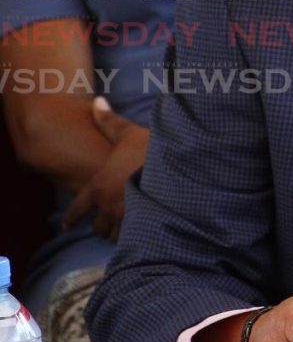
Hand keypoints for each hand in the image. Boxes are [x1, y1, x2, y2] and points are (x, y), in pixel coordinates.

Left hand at [61, 97, 148, 239]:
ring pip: (113, 235)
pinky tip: (142, 233)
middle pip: (96, 226)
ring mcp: (125, 219)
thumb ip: (110, 122)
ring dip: (117, 232)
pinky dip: (134, 237)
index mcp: (99, 187)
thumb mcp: (129, 133)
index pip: (78, 207)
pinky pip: (134, 239)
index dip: (72, 217)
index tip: (66, 225)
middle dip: (100, 224)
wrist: (176, 170)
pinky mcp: (145, 227)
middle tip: (106, 221)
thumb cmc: (149, 152)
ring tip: (124, 228)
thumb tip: (97, 101)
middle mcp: (107, 206)